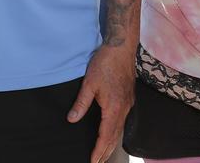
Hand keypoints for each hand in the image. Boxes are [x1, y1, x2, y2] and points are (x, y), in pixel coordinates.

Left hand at [67, 44, 135, 162]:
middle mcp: (123, 108)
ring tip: (104, 153)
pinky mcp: (128, 98)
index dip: (99, 150)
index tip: (93, 161)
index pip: (105, 135)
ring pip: (120, 129)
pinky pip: (122, 120)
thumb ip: (81, 103)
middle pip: (114, 136)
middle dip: (106, 151)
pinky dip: (116, 131)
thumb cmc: (105, 63)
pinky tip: (112, 131)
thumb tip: (72, 119)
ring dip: (111, 142)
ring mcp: (127, 103)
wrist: (122, 47)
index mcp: (114, 108)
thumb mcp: (89, 83)